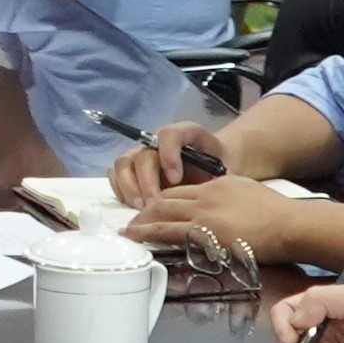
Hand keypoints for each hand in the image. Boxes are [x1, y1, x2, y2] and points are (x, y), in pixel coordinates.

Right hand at [105, 121, 231, 206]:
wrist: (214, 166)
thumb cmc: (219, 167)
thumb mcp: (228, 168)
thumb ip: (218, 175)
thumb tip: (206, 191)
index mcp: (184, 135)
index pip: (169, 135)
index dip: (168, 154)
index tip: (176, 179)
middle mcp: (157, 142)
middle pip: (143, 155)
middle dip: (147, 181)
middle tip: (154, 204)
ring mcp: (141, 155)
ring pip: (123, 164)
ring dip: (129, 187)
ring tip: (141, 208)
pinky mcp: (130, 169)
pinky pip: (115, 175)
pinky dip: (121, 190)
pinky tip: (133, 206)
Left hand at [128, 169, 316, 254]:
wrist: (289, 223)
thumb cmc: (278, 215)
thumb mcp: (250, 195)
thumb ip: (231, 200)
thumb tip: (224, 213)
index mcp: (218, 185)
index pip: (181, 190)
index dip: (163, 198)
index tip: (153, 208)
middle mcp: (205, 195)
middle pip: (166, 199)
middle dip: (146, 210)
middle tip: (131, 221)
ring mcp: (203, 214)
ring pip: (162, 214)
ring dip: (141, 223)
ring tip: (127, 232)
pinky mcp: (204, 233)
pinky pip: (169, 233)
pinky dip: (150, 235)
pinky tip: (138, 239)